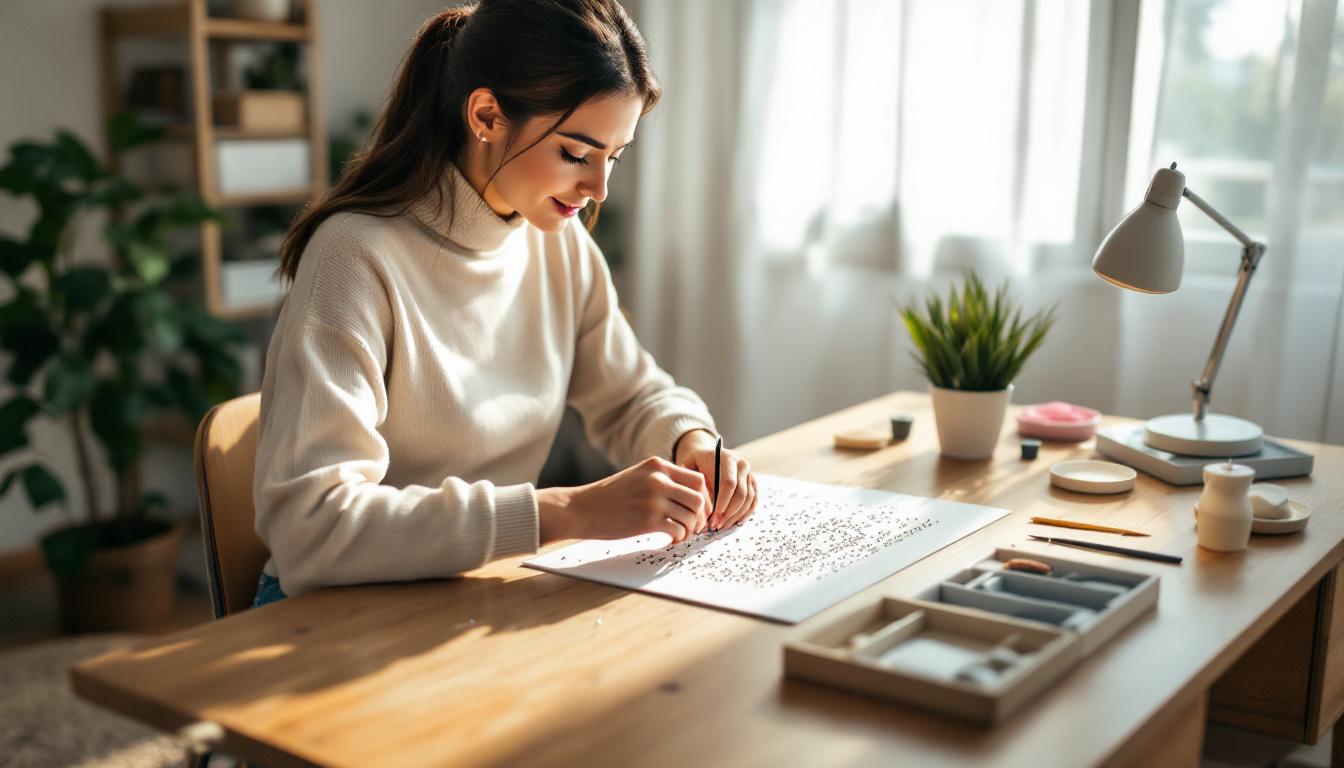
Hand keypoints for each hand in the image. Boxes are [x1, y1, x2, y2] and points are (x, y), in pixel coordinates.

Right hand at [537, 456, 709, 543]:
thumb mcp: (637, 476)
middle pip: (699, 498)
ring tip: (680, 534)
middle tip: (694, 527)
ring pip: (691, 516)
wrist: (581, 508)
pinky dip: (678, 537)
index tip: (698, 511)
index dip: (703, 498)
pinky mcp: (648, 520)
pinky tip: (670, 539)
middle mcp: (659, 479)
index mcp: (657, 466)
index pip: (697, 479)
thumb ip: (661, 480)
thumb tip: (688, 496)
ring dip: (689, 529)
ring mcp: (654, 499)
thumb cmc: (608, 496)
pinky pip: (678, 530)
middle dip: (701, 516)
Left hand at [673, 430, 758, 530]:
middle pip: (741, 493)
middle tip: (716, 526)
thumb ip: (698, 487)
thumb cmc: (693, 464)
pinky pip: (754, 500)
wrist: (703, 454)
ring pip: (749, 498)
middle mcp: (741, 463)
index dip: (722, 504)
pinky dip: (746, 513)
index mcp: (726, 457)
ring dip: (736, 515)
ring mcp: (749, 472)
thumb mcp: (689, 470)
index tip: (712, 519)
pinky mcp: (752, 481)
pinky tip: (736, 522)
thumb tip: (706, 511)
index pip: (729, 484)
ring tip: (722, 526)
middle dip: (729, 513)